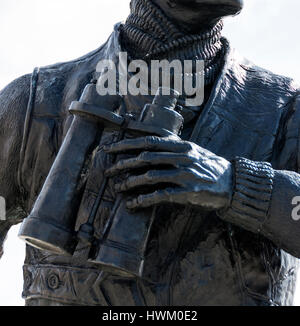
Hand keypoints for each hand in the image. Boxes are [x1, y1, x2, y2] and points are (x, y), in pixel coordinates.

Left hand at [103, 135, 232, 210]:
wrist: (230, 181)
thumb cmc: (206, 164)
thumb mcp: (190, 149)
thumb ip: (170, 145)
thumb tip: (145, 143)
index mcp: (180, 144)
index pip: (148, 140)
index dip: (126, 143)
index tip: (109, 148)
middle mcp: (182, 156)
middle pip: (146, 157)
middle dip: (123, 163)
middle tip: (108, 170)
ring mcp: (185, 174)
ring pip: (151, 176)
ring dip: (131, 182)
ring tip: (118, 187)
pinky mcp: (188, 192)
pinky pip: (161, 195)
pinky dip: (144, 200)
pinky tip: (133, 204)